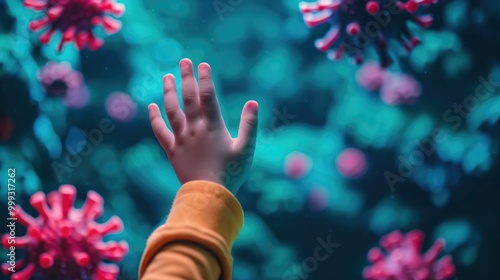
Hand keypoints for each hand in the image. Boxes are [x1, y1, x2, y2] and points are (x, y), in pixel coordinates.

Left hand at [148, 59, 258, 194]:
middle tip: (183, 61)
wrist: (209, 196)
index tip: (203, 64)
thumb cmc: (231, 174)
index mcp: (213, 127)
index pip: (208, 97)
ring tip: (166, 77)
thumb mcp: (246, 150)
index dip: (205, 79)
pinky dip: (155, 118)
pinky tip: (151, 106)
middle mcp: (194, 129)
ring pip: (172, 110)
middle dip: (186, 78)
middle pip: (188, 98)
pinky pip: (160, 132)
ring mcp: (181, 139)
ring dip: (169, 92)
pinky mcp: (172, 151)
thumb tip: (253, 102)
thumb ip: (250, 125)